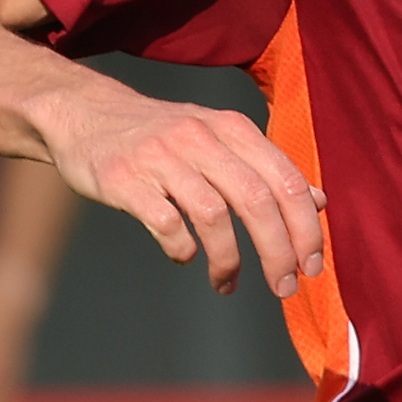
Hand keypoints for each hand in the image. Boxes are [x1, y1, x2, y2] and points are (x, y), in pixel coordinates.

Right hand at [34, 78, 325, 299]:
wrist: (82, 113)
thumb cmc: (158, 135)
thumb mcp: (217, 138)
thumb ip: (265, 167)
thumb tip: (318, 202)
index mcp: (231, 128)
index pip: (285, 180)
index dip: (305, 228)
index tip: (312, 265)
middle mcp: (200, 138)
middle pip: (256, 200)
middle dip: (277, 251)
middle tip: (283, 287)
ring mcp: (160, 157)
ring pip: (213, 214)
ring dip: (228, 260)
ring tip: (228, 283)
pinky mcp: (125, 179)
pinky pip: (165, 222)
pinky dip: (182, 248)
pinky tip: (184, 257)